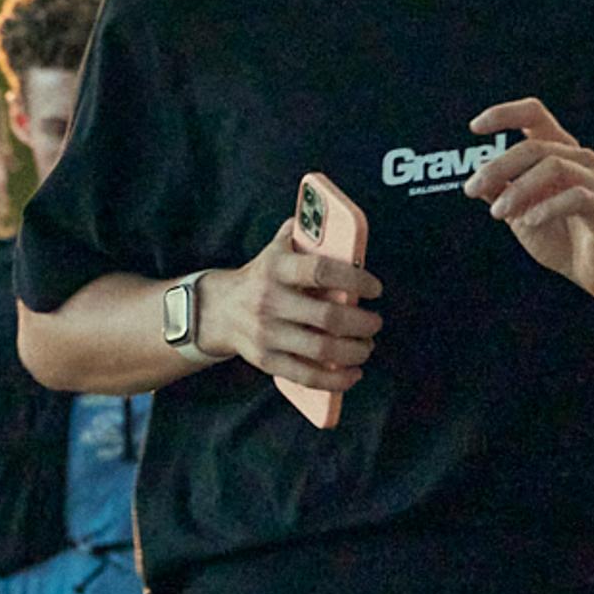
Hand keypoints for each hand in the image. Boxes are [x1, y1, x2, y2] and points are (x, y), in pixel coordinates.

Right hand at [201, 217, 382, 399]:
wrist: (218, 310)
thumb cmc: (261, 276)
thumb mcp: (275, 248)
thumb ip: (302, 231)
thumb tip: (333, 214)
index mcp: (276, 267)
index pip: (321, 270)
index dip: (355, 279)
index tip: (375, 288)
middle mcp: (269, 300)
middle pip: (327, 317)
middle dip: (362, 324)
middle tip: (376, 323)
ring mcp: (266, 333)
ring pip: (321, 350)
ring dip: (354, 351)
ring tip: (367, 346)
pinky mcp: (266, 360)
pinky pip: (306, 375)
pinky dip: (335, 379)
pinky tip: (353, 373)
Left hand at [465, 97, 593, 298]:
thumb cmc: (561, 238)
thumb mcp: (519, 214)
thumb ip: (499, 194)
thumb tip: (474, 179)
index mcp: (558, 152)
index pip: (535, 115)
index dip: (505, 114)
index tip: (475, 127)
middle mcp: (579, 159)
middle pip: (535, 146)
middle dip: (498, 167)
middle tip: (471, 188)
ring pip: (554, 166)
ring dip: (519, 189)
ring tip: (499, 212)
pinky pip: (576, 197)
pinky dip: (548, 207)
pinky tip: (530, 221)